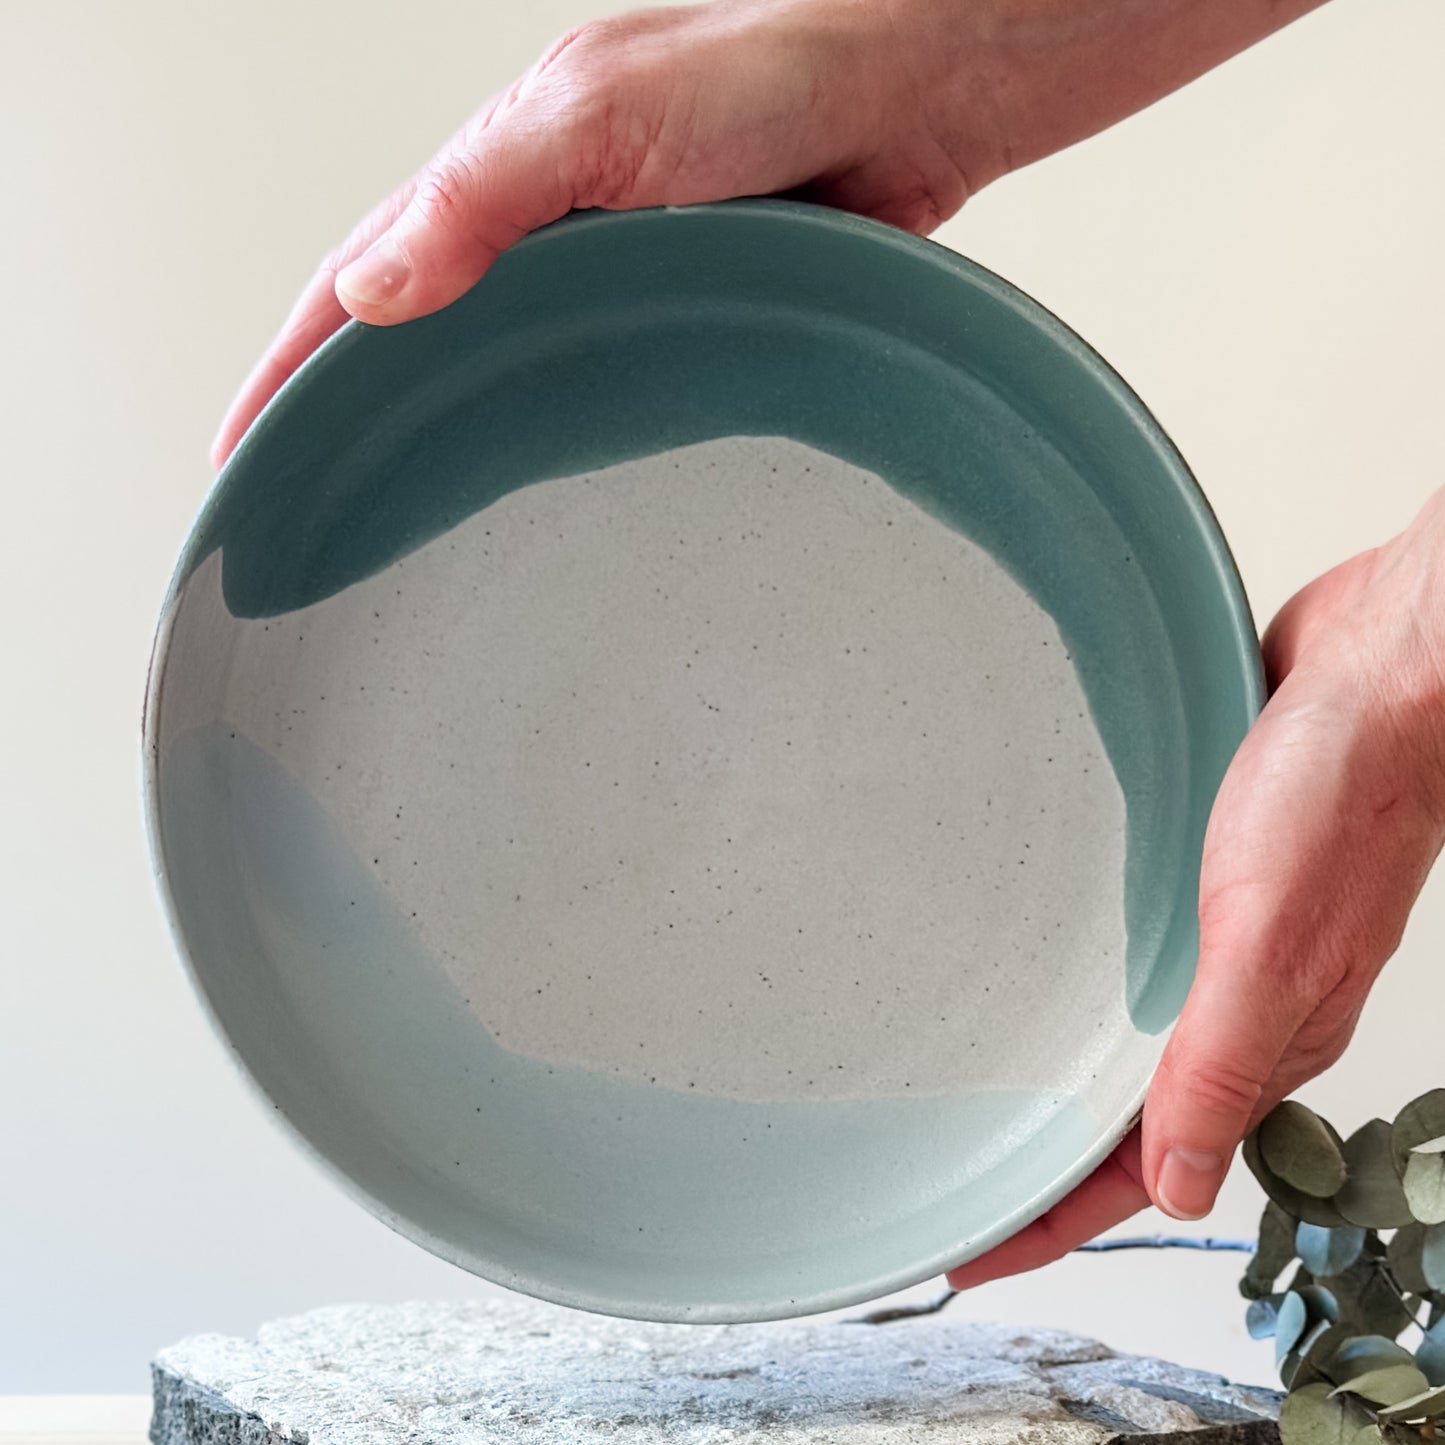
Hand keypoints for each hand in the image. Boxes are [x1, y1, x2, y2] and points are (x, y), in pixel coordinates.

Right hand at [211, 0, 987, 465]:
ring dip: (451, 436)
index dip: (292, 368)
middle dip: (356, 416)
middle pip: (419, 335)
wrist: (918, 90)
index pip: (359, 279)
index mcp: (500, 170)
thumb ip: (483, 198)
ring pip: (504, 371)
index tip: (242, 454)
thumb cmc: (775, 68)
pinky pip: (593, 387)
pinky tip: (546, 491)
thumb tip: (368, 293)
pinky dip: (554, 438)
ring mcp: (614, 278)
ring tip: (405, 523)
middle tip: (314, 508)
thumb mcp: (601, 113)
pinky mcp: (683, 314)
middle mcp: (546, 228)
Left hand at [949, 492, 1444, 1289]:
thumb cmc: (1342, 791)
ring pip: (1125, 1046)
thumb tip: (1177, 1187)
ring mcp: (1222, 946)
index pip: (1143, 1169)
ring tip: (975, 1110)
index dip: (1051, 1221)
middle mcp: (1240, 1004)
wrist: (1379, 668)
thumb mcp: (1271, 938)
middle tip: (948, 1192)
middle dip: (1039, 1169)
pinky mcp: (1205, 887)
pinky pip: (1132, 968)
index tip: (966, 1254)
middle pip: (1123, 1121)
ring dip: (1055, 1084)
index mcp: (1262, 1038)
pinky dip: (1081, 1000)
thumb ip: (1222, 1061)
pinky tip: (1039, 987)